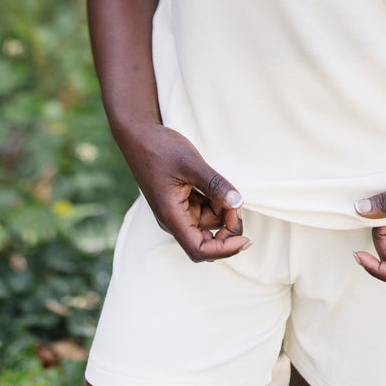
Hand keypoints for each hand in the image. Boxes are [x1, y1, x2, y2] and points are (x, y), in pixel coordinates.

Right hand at [128, 124, 250, 261]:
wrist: (139, 135)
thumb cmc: (159, 148)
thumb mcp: (191, 163)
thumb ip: (214, 184)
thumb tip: (238, 203)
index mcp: (171, 216)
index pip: (199, 250)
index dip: (225, 250)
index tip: (245, 239)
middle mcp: (174, 220)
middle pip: (208, 239)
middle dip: (227, 225)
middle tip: (235, 199)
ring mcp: (177, 211)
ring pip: (209, 222)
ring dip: (222, 208)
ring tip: (221, 183)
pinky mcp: (182, 201)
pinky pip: (204, 209)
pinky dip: (215, 200)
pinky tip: (213, 183)